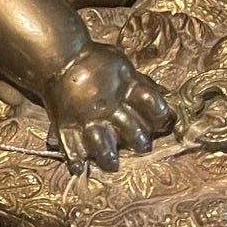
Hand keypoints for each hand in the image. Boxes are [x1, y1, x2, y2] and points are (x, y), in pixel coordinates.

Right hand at [43, 44, 175, 173]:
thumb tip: (161, 92)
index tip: (166, 123)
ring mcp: (86, 117)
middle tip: (144, 147)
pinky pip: (69, 144)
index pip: (151, 104)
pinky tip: (78, 169)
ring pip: (101, 142)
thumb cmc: (93, 58)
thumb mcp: (122, 65)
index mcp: (125, 87)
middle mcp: (108, 106)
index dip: (161, 115)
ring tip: (112, 165)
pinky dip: (73, 158)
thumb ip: (139, 82)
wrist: (60, 58)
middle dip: (138, 139)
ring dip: (107, 155)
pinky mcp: (66, 124)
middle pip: (130, 127)